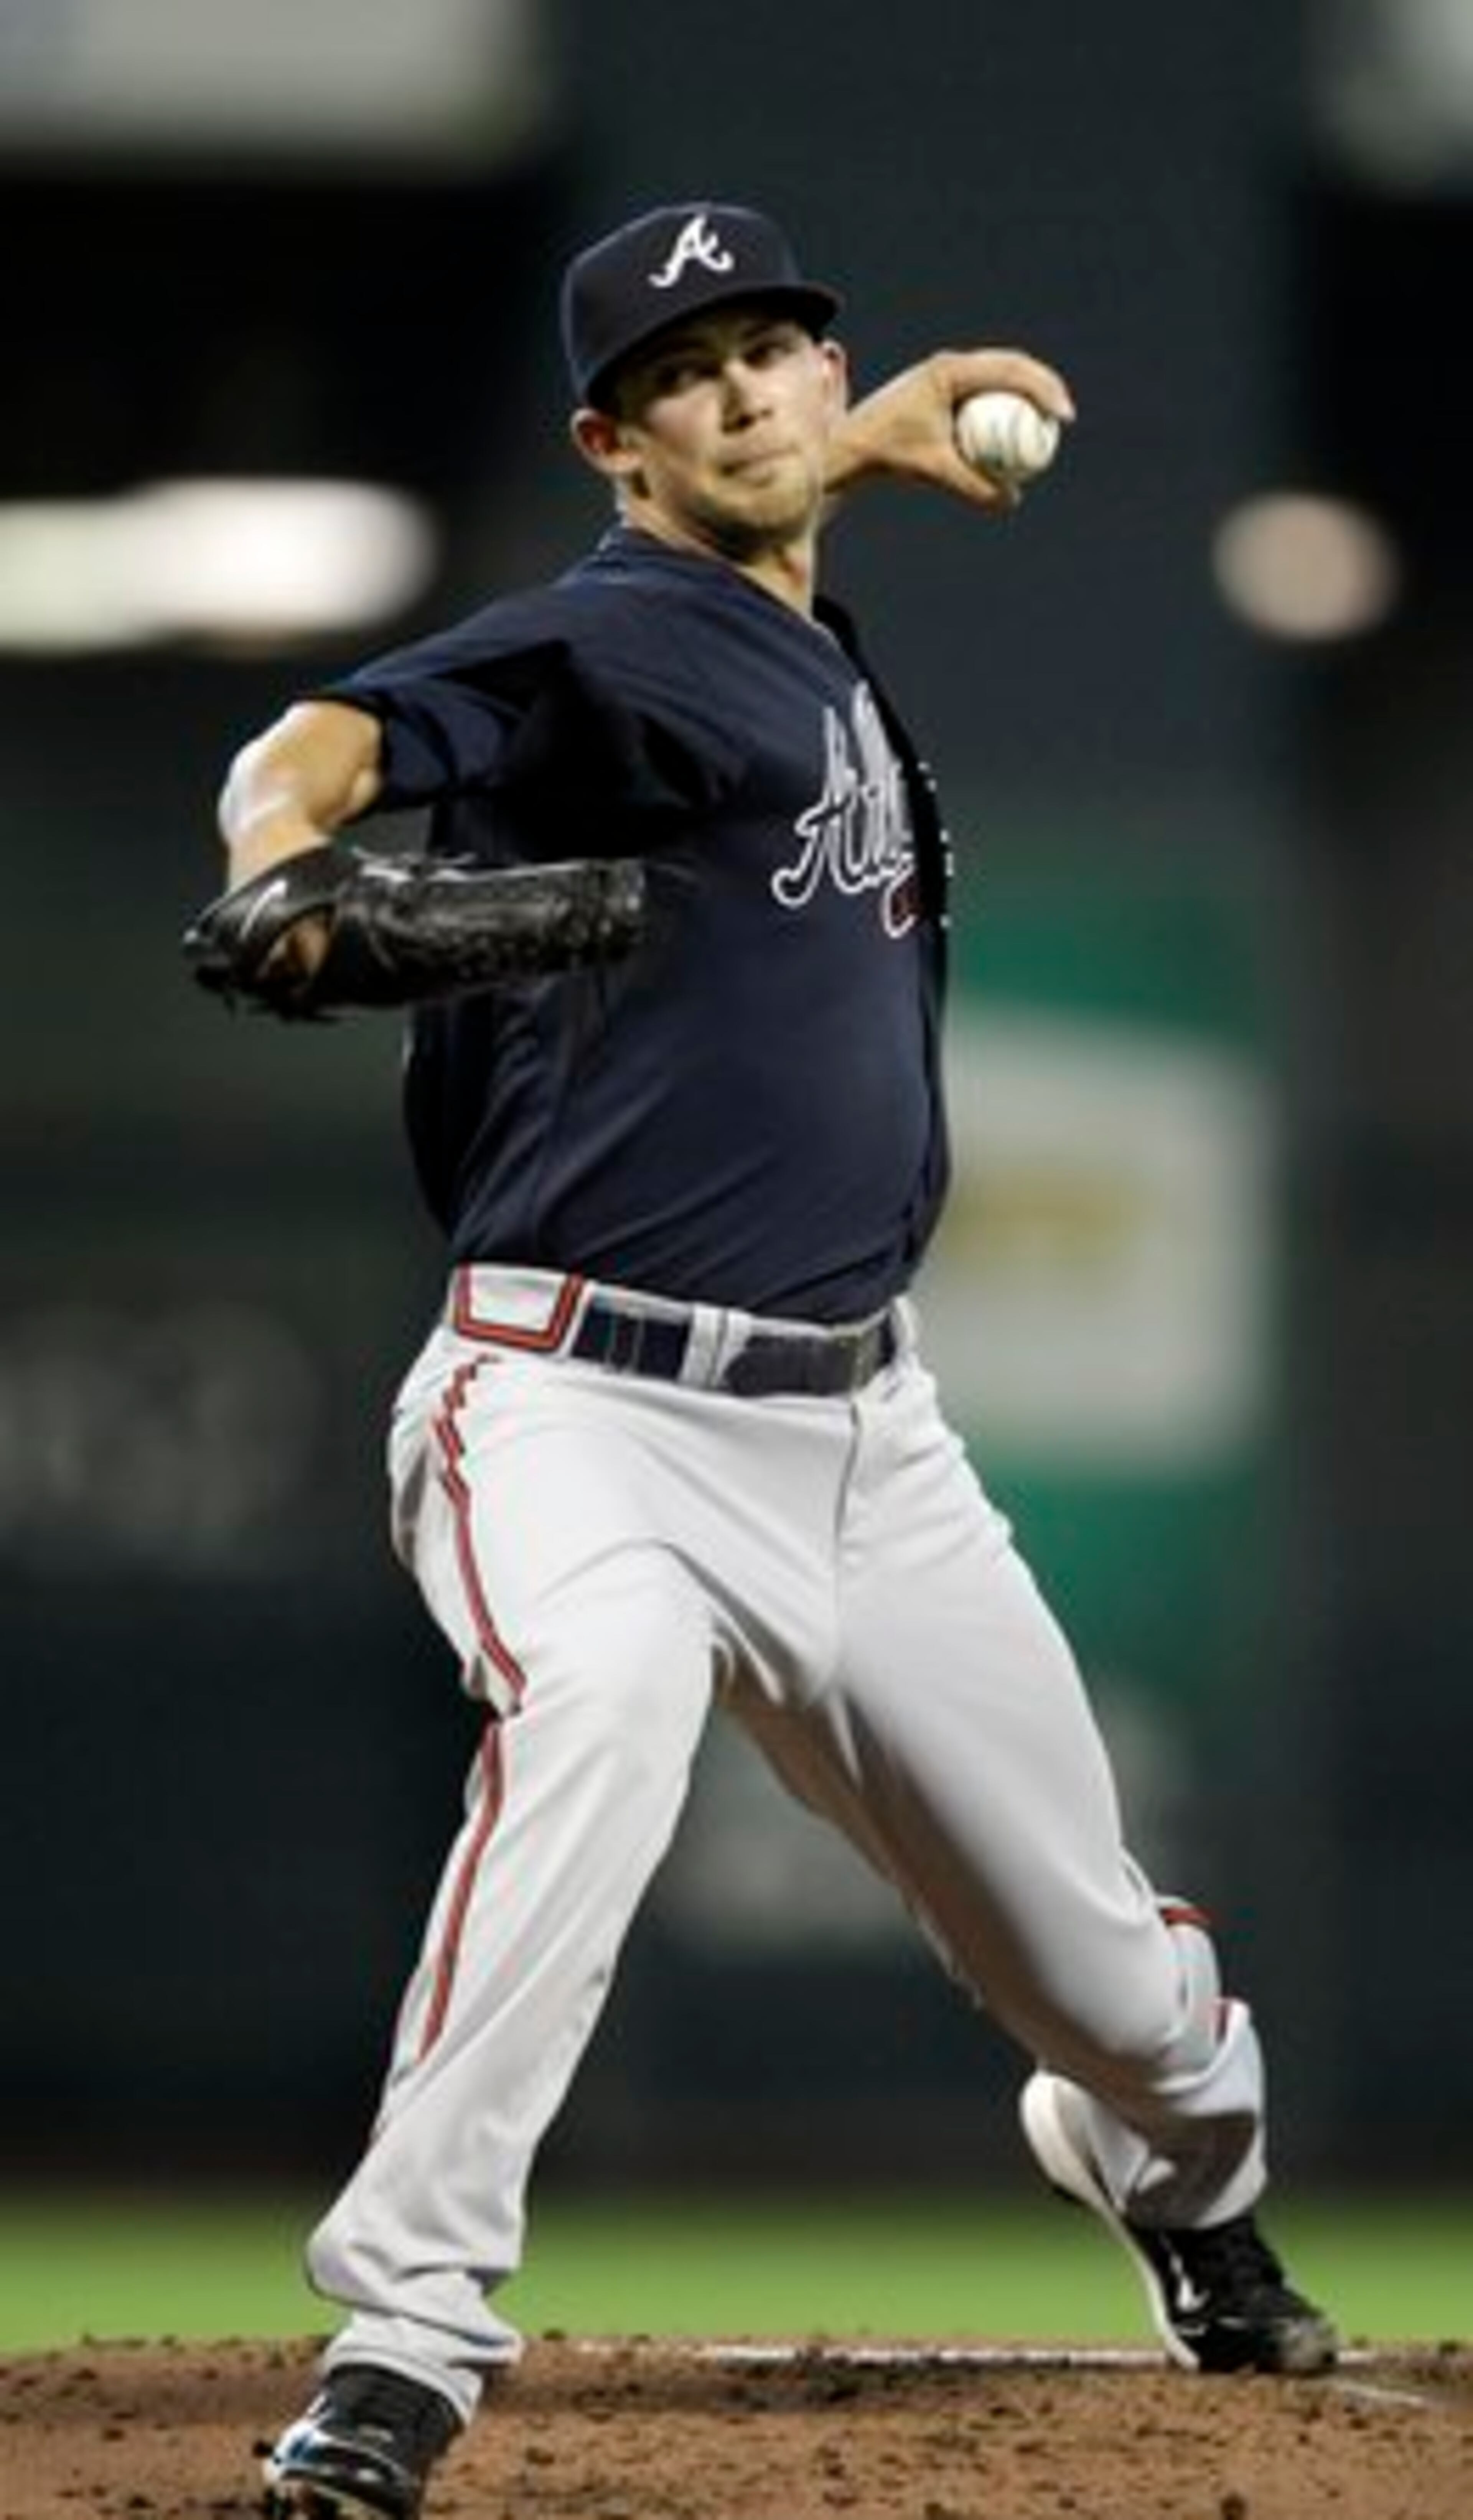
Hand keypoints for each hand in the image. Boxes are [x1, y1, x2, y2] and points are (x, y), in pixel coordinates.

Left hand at [828, 347, 1075, 511]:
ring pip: (1000, 372)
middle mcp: (951, 365)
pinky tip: (1021, 424)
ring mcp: (947, 373)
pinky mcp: (945, 386)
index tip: (1062, 415)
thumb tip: (1011, 500)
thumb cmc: (889, 453)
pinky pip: (986, 388)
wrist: (853, 443)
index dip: (1043, 389)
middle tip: (1065, 416)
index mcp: (950, 372)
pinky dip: (1007, 401)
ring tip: (1050, 418)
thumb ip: (972, 486)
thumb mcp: (934, 470)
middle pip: (1011, 364)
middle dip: (1044, 386)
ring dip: (1028, 389)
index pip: (1009, 370)